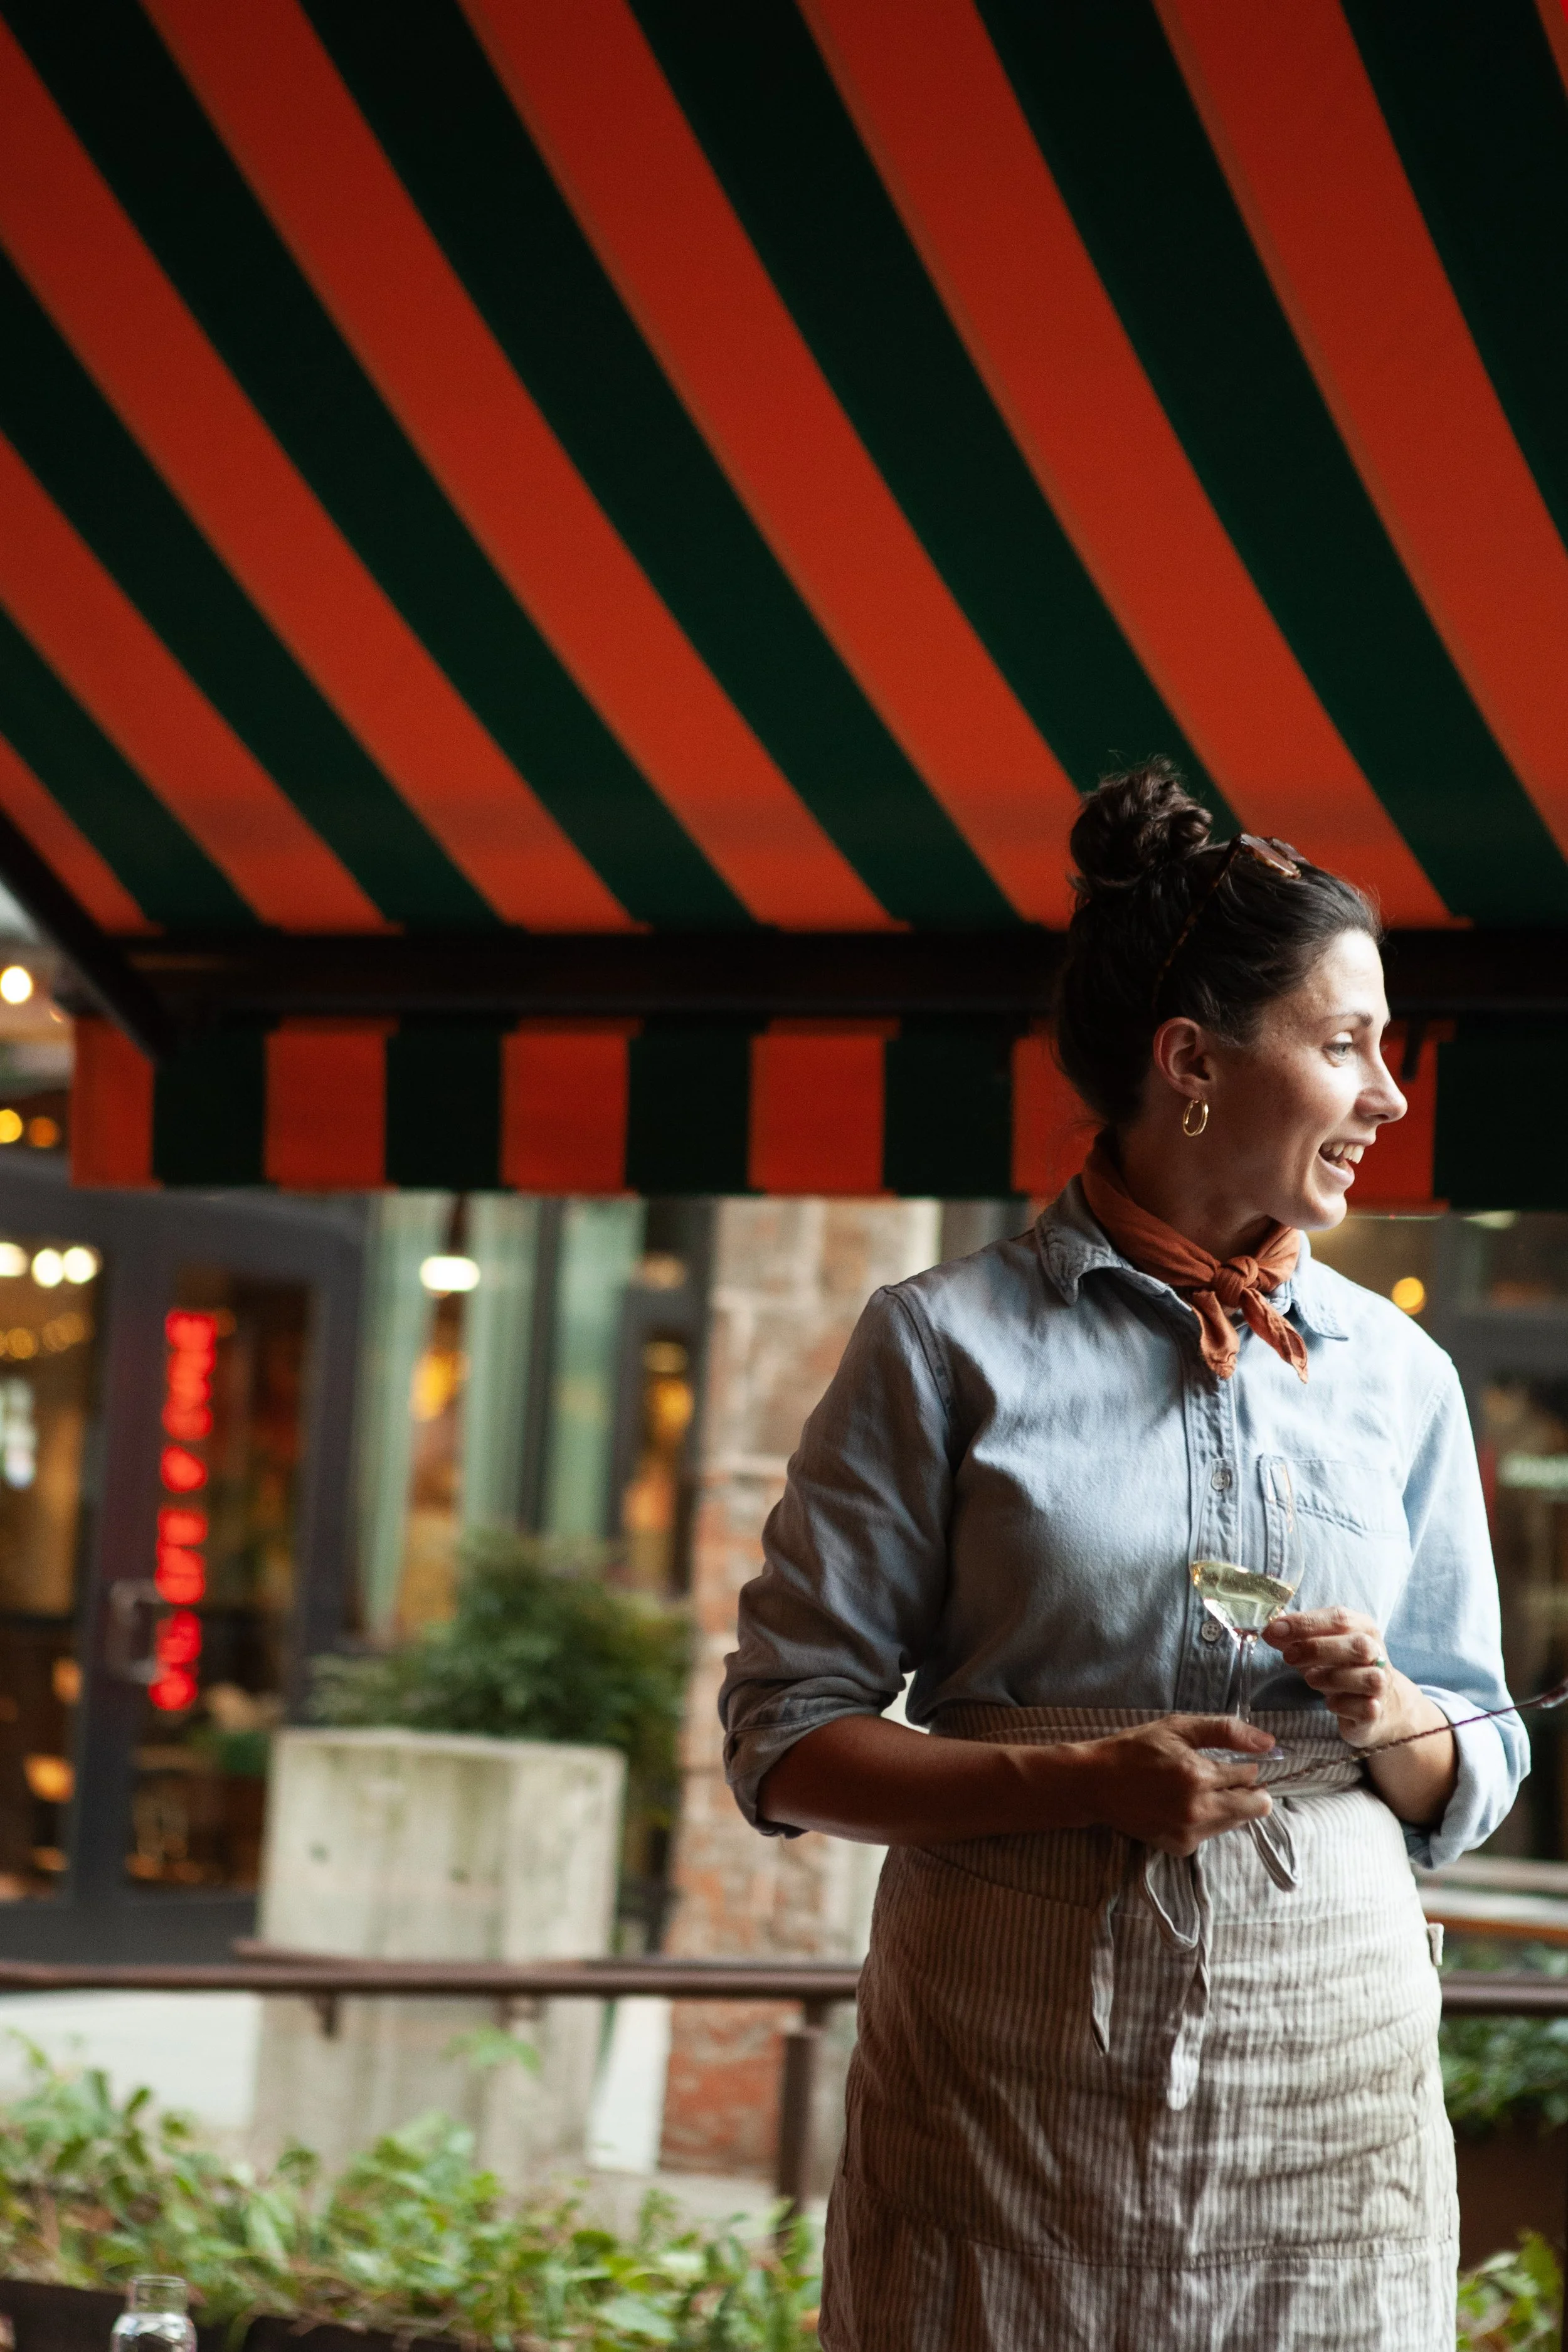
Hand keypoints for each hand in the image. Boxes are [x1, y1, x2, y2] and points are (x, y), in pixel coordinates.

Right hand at [1070, 1714, 1273, 1855]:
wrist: (1094, 1784)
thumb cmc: (1135, 1749)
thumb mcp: (1177, 1728)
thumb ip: (1226, 1731)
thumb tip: (1269, 1743)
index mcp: (1198, 1776)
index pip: (1250, 1775)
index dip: (1249, 1765)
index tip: (1239, 1759)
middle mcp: (1198, 1810)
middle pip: (1255, 1808)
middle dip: (1251, 1790)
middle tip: (1229, 1776)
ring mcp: (1190, 1833)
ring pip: (1236, 1821)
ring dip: (1229, 1804)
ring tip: (1200, 1788)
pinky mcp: (1181, 1847)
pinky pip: (1213, 1833)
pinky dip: (1208, 1818)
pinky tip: (1183, 1804)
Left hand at [1263, 1607, 1412, 1747]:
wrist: (1378, 1703)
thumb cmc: (1342, 1667)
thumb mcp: (1319, 1647)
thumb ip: (1295, 1637)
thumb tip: (1269, 1630)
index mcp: (1363, 1628)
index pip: (1339, 1618)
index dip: (1305, 1622)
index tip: (1275, 1629)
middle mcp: (1376, 1653)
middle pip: (1358, 1645)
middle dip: (1318, 1648)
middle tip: (1288, 1656)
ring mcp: (1381, 1684)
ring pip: (1367, 1677)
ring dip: (1333, 1677)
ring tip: (1310, 1679)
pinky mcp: (1376, 1712)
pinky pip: (1365, 1708)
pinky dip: (1344, 1705)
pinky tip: (1330, 1703)